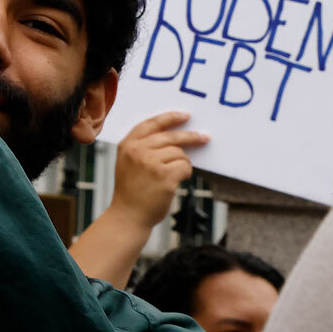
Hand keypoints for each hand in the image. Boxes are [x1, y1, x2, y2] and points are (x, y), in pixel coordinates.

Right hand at [109, 111, 207, 228]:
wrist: (128, 216)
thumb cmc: (131, 190)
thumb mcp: (128, 162)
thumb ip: (143, 147)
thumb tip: (174, 137)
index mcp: (127, 144)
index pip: (151, 124)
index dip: (169, 118)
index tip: (185, 115)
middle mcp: (138, 151)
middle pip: (170, 137)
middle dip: (190, 137)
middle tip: (204, 137)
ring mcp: (151, 163)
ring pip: (179, 153)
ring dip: (183, 163)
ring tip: (175, 174)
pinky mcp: (164, 177)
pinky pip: (184, 167)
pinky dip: (186, 172)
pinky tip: (178, 180)